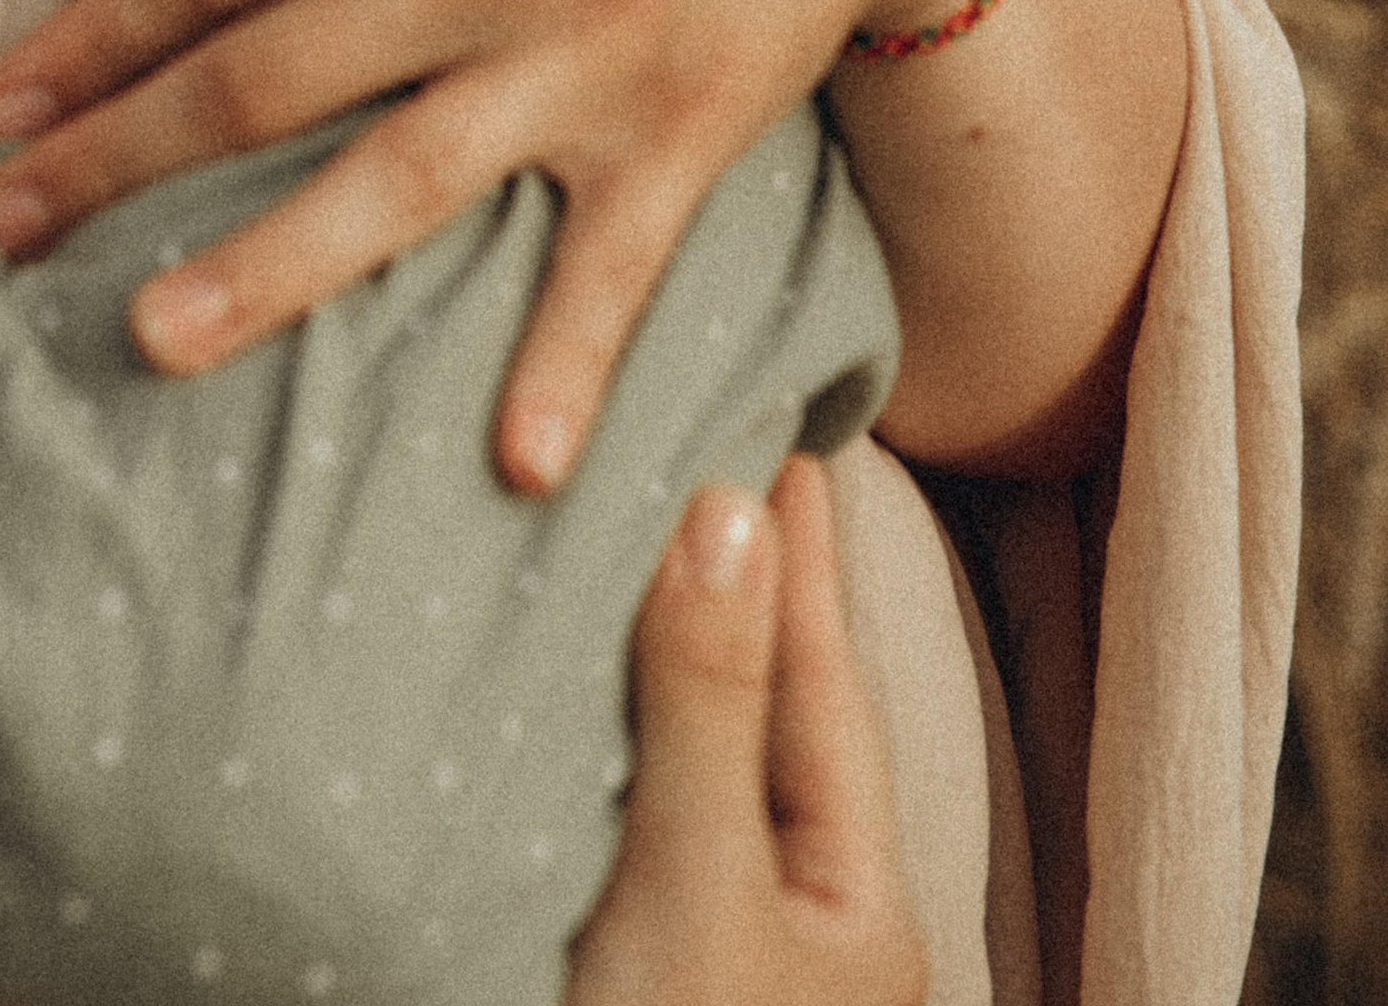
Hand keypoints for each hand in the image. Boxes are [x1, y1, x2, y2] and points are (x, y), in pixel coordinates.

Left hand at [0, 0, 1018, 485]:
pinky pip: (610, 267)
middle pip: (260, 78)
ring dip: (266, 269)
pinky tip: (518, 466)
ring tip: (146, 340)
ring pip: (392, 182)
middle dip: (114, 161)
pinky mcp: (680, 130)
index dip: (89, 37)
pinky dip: (570, 364)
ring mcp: (580, 51)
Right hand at [567, 458, 926, 1005]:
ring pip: (672, 758)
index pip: (826, 691)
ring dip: (634, 652)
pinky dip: (574, 726)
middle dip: (716, 591)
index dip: (802, 560)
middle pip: (752, 717)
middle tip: (693, 457)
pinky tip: (538, 671)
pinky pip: (598, 804)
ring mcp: (693, 935)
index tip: (787, 439)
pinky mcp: (600, 948)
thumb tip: (728, 512)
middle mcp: (783, 916)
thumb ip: (710, 708)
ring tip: (613, 531)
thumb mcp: (698, 891)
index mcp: (850, 911)